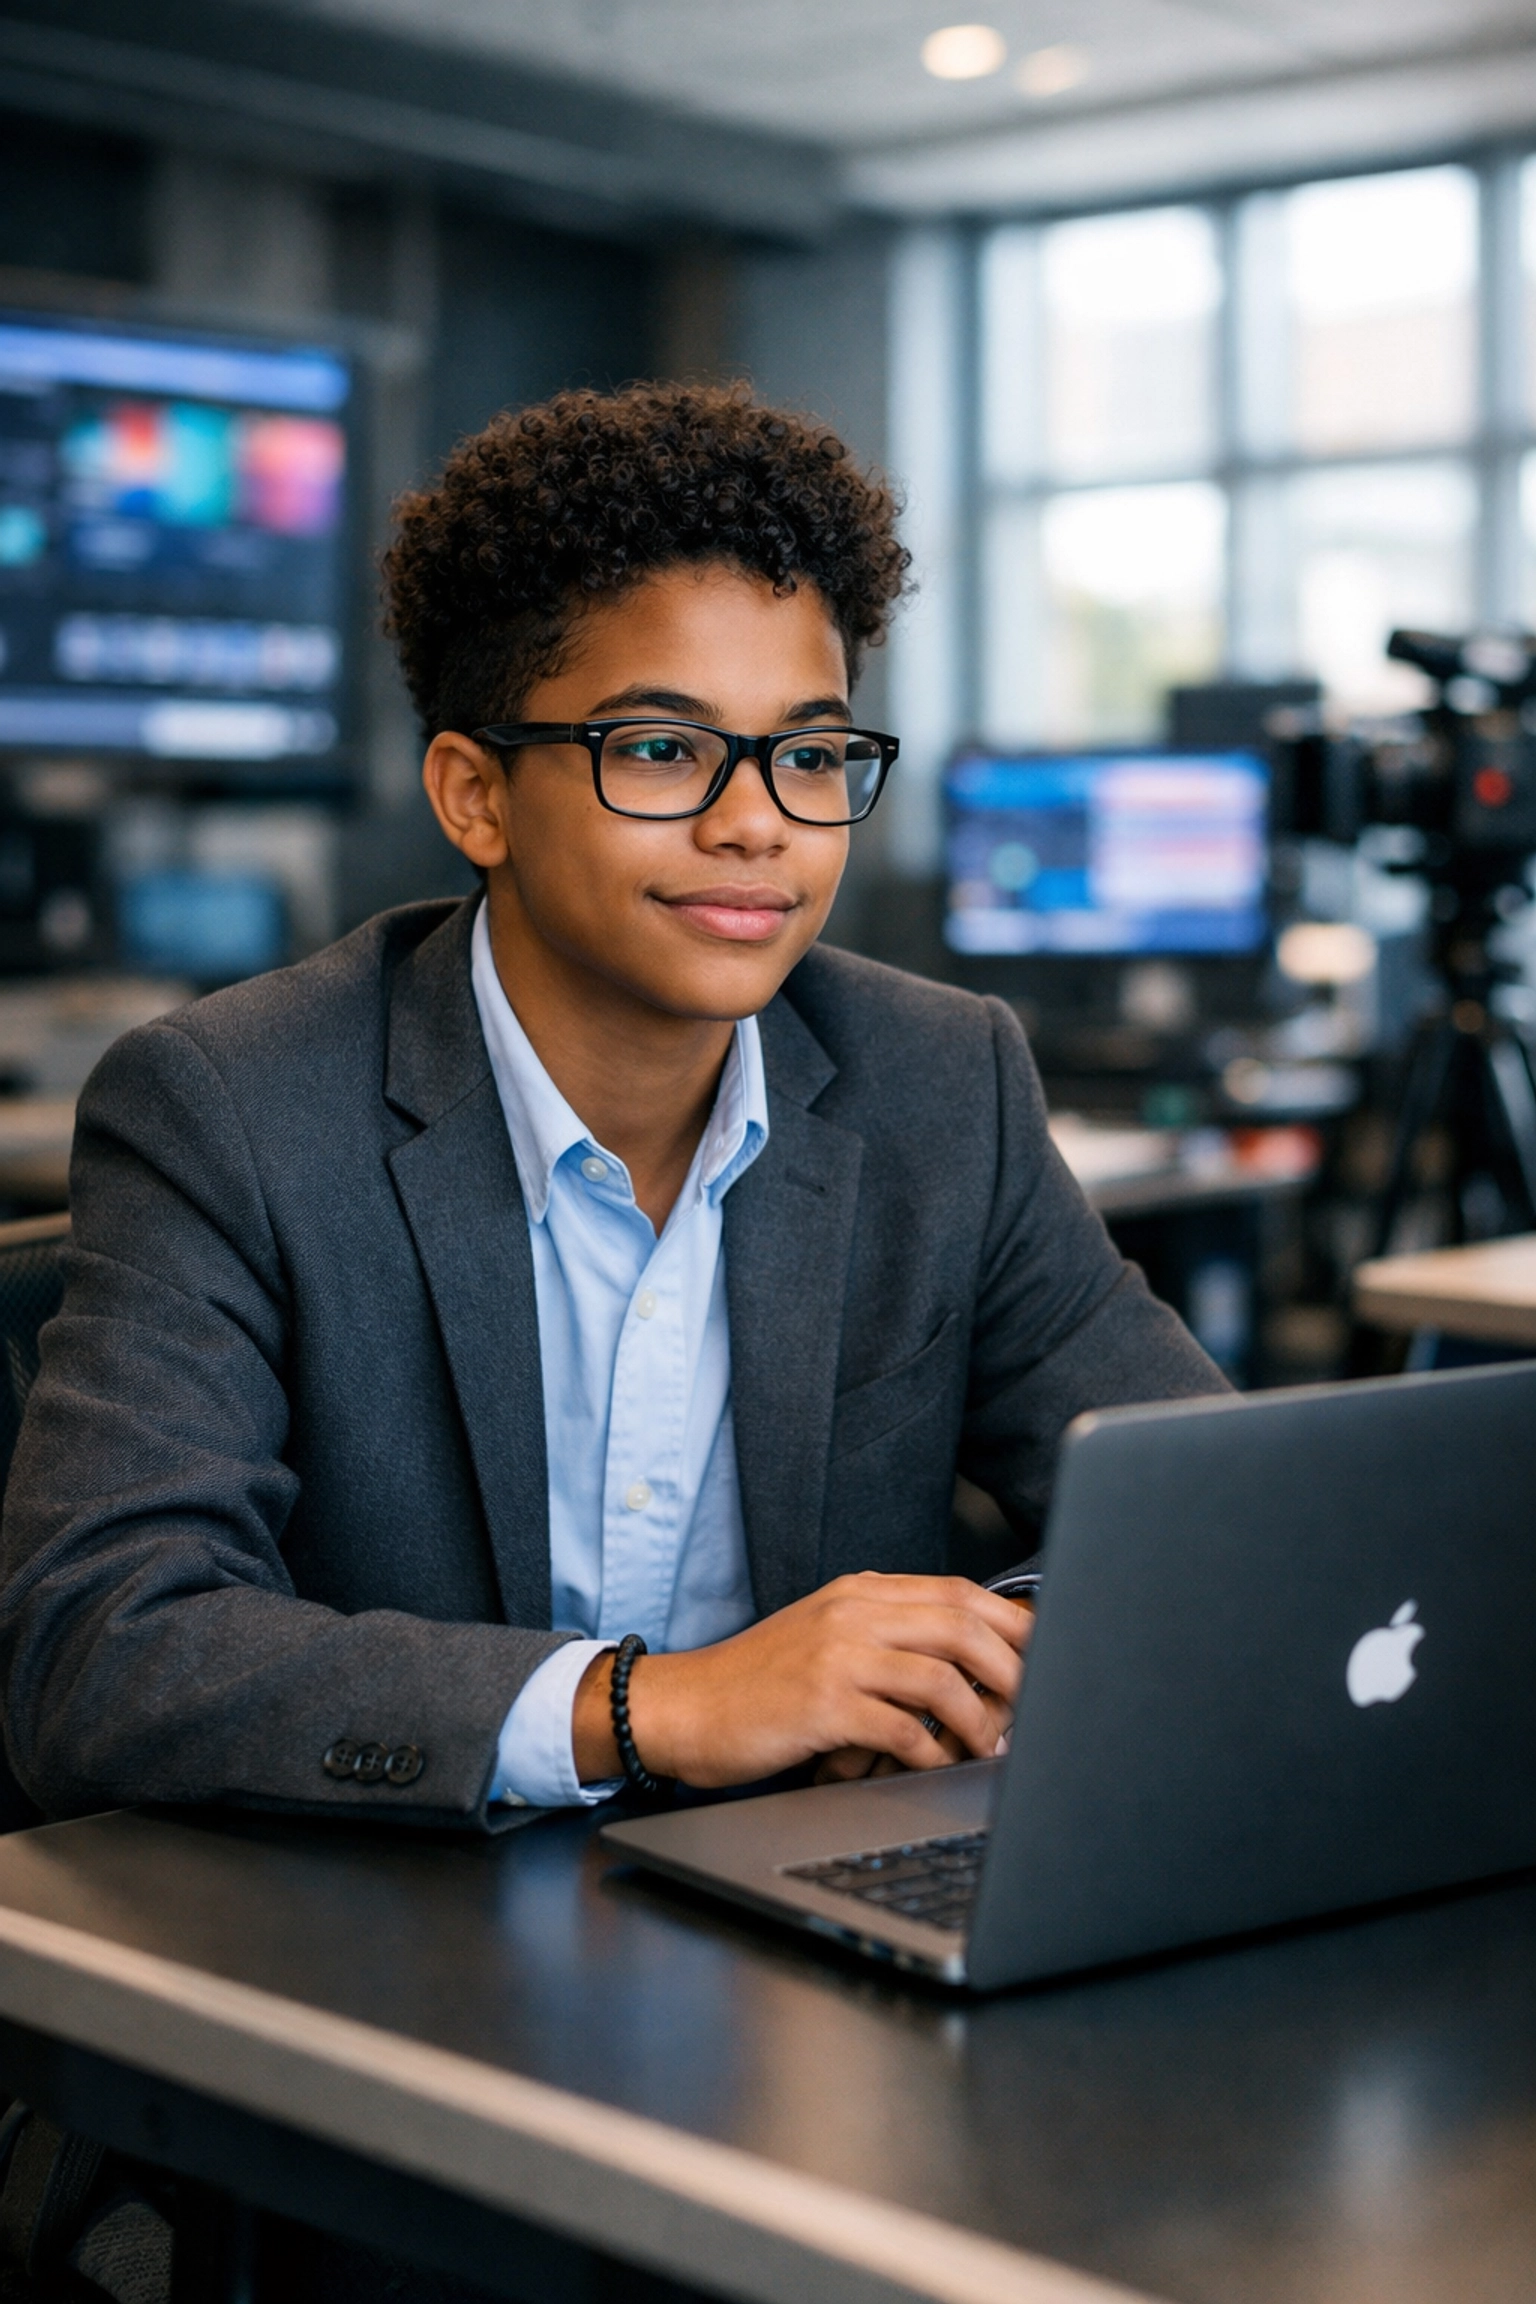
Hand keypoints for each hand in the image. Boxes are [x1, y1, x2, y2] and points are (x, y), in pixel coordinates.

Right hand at [571, 1572, 1029, 1788]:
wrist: (683, 1708)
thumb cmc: (759, 1684)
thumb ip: (889, 1637)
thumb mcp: (826, 1638)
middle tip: (1036, 1709)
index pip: (961, 1593)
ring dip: (981, 1719)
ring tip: (991, 1747)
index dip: (1016, 1625)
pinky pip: (904, 1729)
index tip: (1050, 1656)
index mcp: (862, 1592)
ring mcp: (838, 1656)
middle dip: (1014, 1671)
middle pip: (964, 1626)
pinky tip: (938, 1766)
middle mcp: (854, 1613)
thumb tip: (970, 1665)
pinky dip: (934, 1753)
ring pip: (943, 1676)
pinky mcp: (823, 1704)